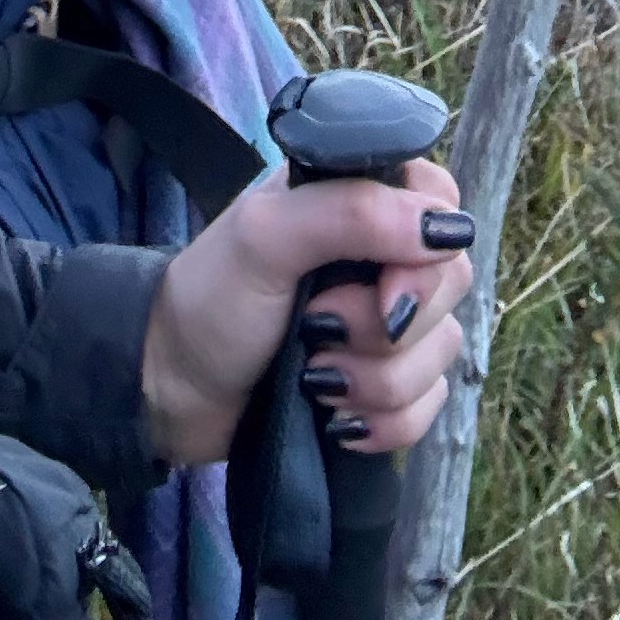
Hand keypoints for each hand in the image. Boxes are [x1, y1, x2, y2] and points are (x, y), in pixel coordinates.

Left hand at [140, 158, 470, 468]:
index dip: (425, 248)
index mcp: (352, 197)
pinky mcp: (383, 384)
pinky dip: (383, 422)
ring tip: (314, 377)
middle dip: (385, 327)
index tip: (381, 285)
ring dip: (376, 381)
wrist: (172, 393)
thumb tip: (443, 228)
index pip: (439, 200)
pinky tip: (335, 420)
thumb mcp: (264, 237)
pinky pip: (427, 408)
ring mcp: (382, 321)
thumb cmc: (208, 301)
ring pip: (440, 353)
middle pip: (448, 284)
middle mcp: (377, 253)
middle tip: (318, 329)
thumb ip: (350, 214)